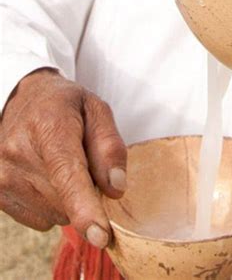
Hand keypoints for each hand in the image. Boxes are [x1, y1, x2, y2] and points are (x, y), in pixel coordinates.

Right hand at [0, 69, 126, 248]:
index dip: (85, 208)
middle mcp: (16, 150)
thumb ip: (110, 148)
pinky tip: (48, 178)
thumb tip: (116, 188)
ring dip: (69, 200)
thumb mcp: (98, 112)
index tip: (99, 235)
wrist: (25, 100)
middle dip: (88, 193)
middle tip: (85, 163)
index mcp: (48, 125)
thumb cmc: (67, 107)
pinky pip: (39, 219)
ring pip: (54, 213)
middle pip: (66, 200)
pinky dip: (53, 206)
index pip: (67, 173)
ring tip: (63, 166)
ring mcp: (1, 173)